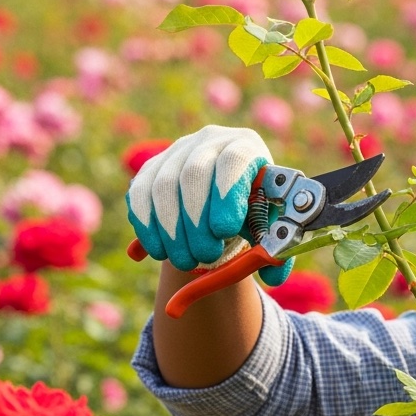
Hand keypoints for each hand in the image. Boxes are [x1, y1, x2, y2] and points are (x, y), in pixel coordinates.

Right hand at [126, 125, 291, 285]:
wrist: (227, 203)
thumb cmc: (254, 214)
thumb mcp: (270, 227)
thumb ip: (276, 249)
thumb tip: (273, 274)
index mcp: (247, 147)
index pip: (234, 160)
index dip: (227, 194)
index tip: (224, 231)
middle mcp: (210, 141)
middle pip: (194, 173)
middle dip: (196, 222)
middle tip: (205, 257)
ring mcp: (177, 151)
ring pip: (163, 186)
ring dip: (172, 230)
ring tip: (186, 261)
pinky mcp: (151, 168)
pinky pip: (139, 194)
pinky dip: (147, 226)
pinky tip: (159, 251)